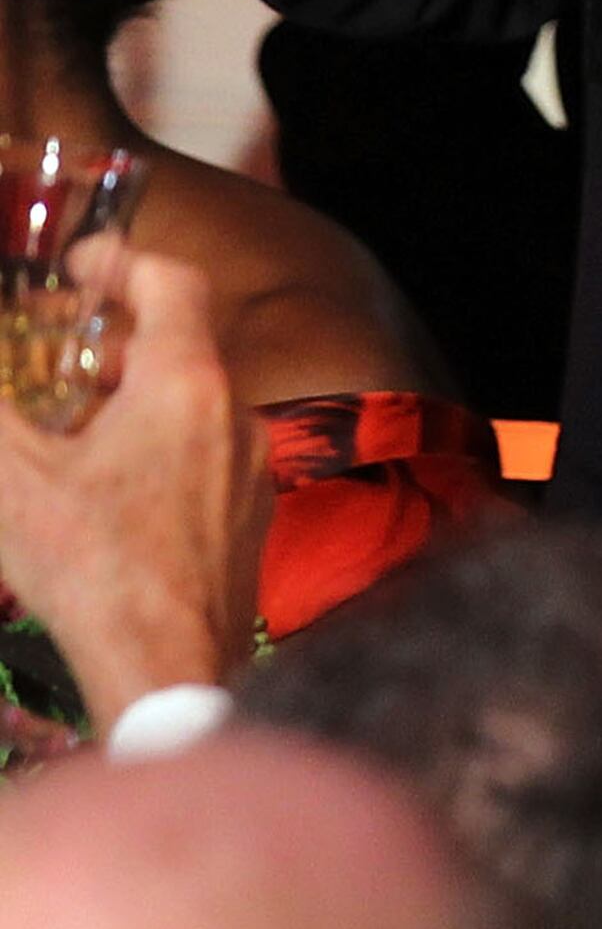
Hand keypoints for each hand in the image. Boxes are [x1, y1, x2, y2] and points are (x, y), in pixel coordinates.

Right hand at [0, 253, 263, 726]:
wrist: (168, 668)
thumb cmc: (93, 568)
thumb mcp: (13, 480)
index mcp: (188, 383)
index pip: (174, 282)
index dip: (124, 260)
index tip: (80, 264)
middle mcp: (236, 413)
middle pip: (184, 342)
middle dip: (117, 339)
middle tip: (59, 352)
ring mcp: (250, 467)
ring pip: (196, 402)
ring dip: (136, 396)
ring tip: (71, 422)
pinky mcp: (248, 517)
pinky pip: (206, 455)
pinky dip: (159, 446)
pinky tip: (108, 487)